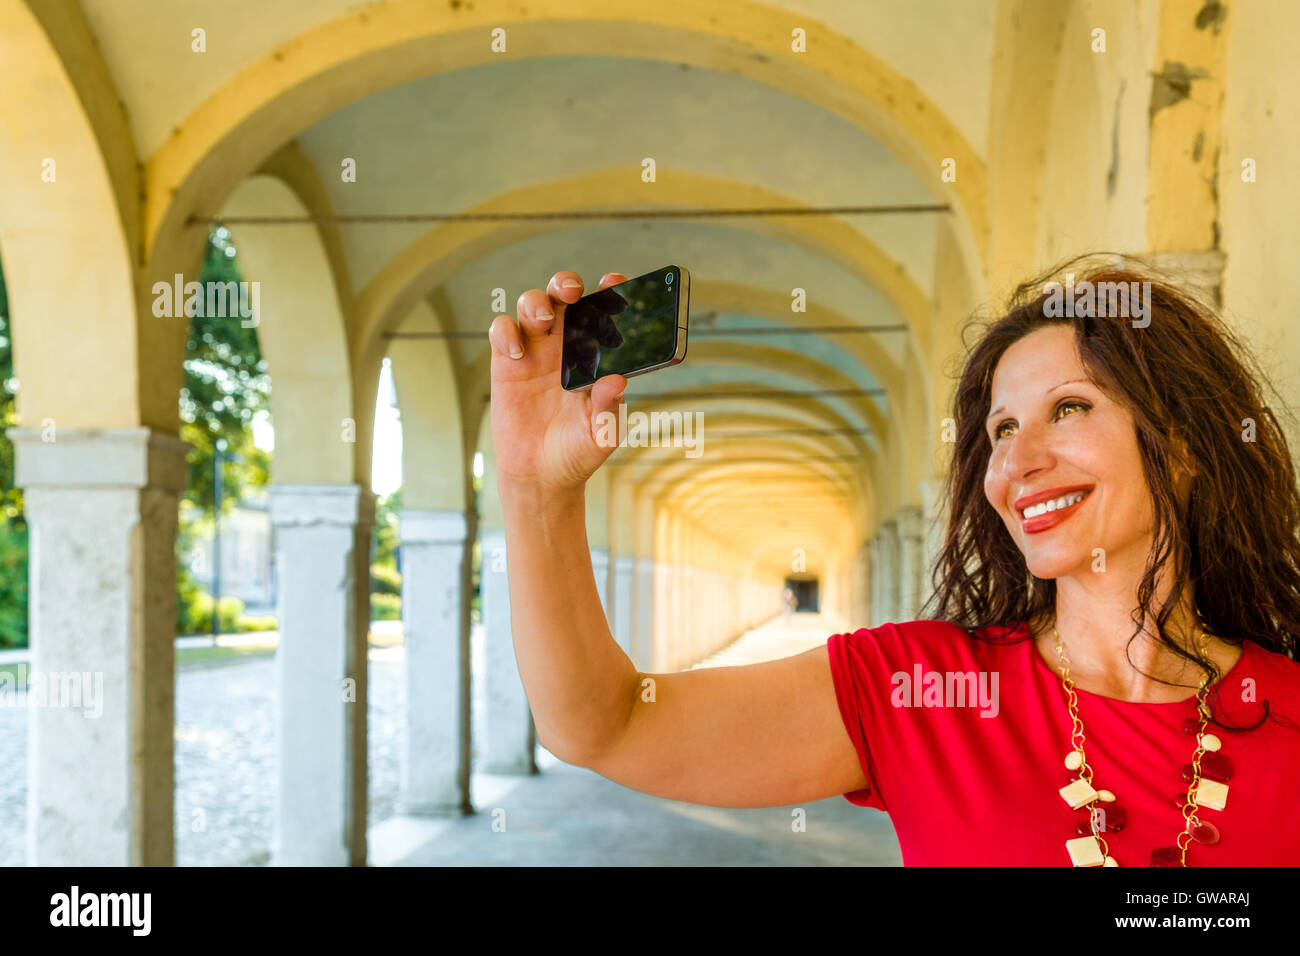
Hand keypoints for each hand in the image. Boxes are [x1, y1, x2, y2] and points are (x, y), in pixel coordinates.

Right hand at [488, 270, 628, 493]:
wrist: (541, 476)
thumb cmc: (578, 452)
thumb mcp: (601, 434)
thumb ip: (609, 407)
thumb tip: (617, 381)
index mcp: (595, 355)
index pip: (603, 313)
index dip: (609, 292)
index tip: (615, 282)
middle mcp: (565, 346)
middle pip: (563, 297)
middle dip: (565, 284)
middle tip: (571, 292)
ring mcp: (534, 351)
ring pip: (531, 305)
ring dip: (535, 302)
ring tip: (541, 319)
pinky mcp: (505, 364)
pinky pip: (501, 331)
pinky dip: (505, 331)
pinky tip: (516, 352)